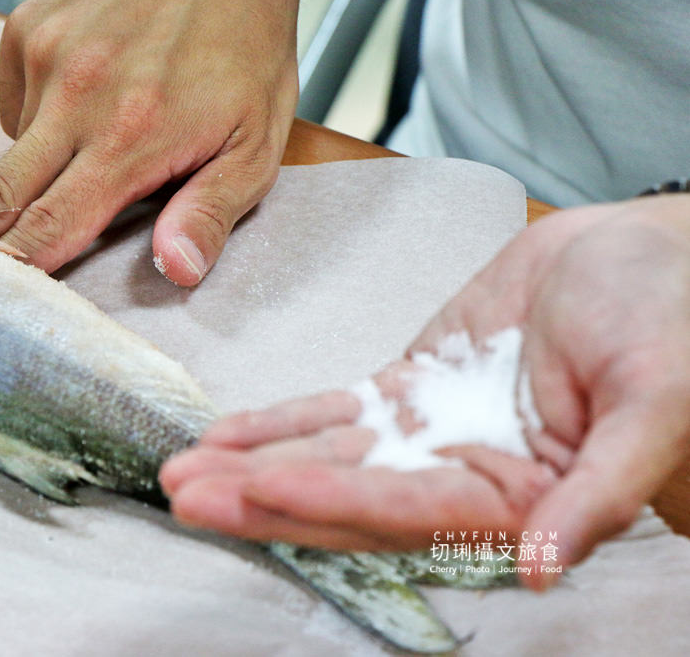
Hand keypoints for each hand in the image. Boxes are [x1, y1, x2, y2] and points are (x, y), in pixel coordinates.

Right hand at [0, 0, 305, 284]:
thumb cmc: (243, 53)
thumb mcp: (256, 148)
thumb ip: (210, 212)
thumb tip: (176, 270)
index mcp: (132, 136)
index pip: (49, 225)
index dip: (16, 271)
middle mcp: (77, 96)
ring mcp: (46, 55)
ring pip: (9, 152)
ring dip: (32, 173)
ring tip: (86, 152)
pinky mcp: (28, 27)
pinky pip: (12, 105)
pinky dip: (37, 123)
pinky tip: (81, 105)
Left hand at [161, 196, 689, 588]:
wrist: (652, 256)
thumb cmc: (673, 321)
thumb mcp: (657, 402)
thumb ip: (600, 491)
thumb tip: (545, 565)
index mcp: (521, 500)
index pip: (406, 511)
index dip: (331, 500)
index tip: (260, 486)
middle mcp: (463, 479)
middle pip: (345, 497)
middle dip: (262, 498)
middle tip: (184, 493)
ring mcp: (430, 435)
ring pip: (326, 455)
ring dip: (252, 463)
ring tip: (181, 468)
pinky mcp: (412, 389)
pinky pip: (335, 410)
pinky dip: (281, 421)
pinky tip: (228, 433)